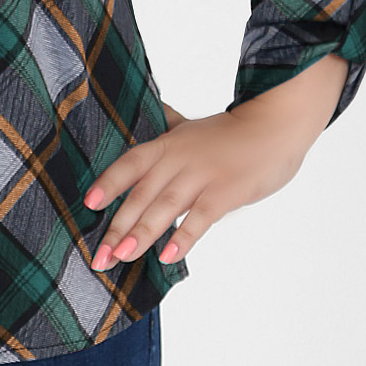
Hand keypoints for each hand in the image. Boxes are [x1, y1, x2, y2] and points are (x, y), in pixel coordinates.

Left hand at [83, 95, 312, 270]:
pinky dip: (183, 237)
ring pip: (165, 207)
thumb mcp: (191, 125)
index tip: (88, 204)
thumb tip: (149, 109)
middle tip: (100, 256)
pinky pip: (200, 218)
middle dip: (118, 226)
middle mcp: (179, 160)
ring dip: (142, 234)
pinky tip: (167, 255)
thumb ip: (168, 123)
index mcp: (167, 144)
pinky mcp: (226, 193)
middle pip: (141, 194)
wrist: (276, 126)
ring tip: (123, 256)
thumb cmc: (232, 133)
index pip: (130, 163)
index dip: (109, 182)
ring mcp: (202, 176)